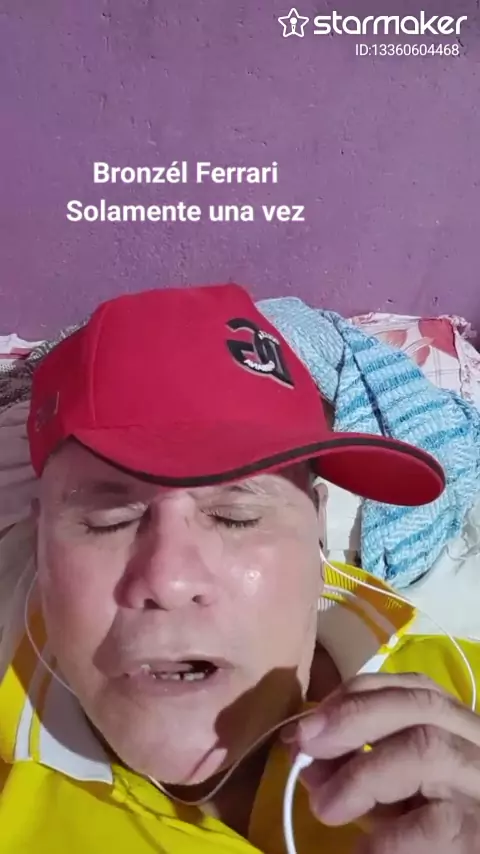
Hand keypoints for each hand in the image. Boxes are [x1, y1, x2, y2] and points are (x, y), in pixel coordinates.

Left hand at [282, 673, 479, 852]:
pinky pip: (436, 824)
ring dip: (363, 774)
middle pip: (423, 705)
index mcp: (459, 726)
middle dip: (354, 716)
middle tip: (306, 748)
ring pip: (430, 750)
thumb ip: (354, 762)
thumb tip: (300, 744)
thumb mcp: (389, 789)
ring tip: (326, 809)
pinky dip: (389, 836)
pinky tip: (364, 850)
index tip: (310, 724)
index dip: (356, 696)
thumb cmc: (425, 833)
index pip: (414, 687)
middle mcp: (479, 744)